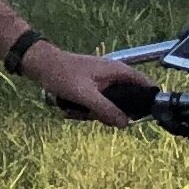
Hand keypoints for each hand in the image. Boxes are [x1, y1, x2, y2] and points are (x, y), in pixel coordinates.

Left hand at [25, 43, 150, 123]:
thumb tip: (125, 123)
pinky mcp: (93, 87)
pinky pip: (97, 103)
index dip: (147, 101)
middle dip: (112, 113)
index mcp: (118, 71)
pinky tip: (73, 109)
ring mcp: (103, 81)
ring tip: (79, 111)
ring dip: (96, 113)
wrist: (40, 65)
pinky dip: (87, 109)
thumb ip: (106, 109)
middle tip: (95, 115)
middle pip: (127, 101)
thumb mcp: (85, 94)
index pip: (146, 85)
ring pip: (110, 105)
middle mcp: (114, 75)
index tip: (138, 116)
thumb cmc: (62, 74)